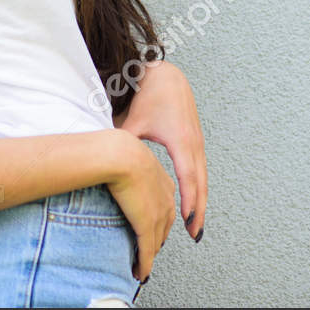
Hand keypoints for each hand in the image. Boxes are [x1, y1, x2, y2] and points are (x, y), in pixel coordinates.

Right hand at [105, 129, 177, 281]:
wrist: (119, 154)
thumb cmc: (116, 148)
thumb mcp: (125, 155)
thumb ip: (121, 162)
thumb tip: (105, 159)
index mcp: (162, 181)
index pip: (164, 207)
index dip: (157, 221)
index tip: (149, 229)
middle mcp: (166, 199)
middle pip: (163, 227)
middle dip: (155, 240)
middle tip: (145, 250)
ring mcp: (158, 213)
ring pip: (156, 242)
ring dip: (148, 255)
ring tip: (140, 265)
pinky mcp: (147, 225)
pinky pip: (146, 251)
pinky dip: (144, 265)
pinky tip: (140, 272)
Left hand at [115, 59, 206, 239]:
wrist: (166, 75)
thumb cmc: (148, 95)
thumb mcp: (134, 120)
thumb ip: (124, 142)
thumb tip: (106, 161)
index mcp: (180, 140)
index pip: (187, 177)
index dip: (189, 200)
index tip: (188, 221)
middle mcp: (193, 143)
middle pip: (200, 183)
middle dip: (198, 210)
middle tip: (195, 234)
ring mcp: (197, 142)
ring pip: (202, 178)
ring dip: (200, 201)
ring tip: (195, 225)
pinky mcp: (195, 141)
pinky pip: (200, 169)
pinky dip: (198, 188)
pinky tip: (193, 202)